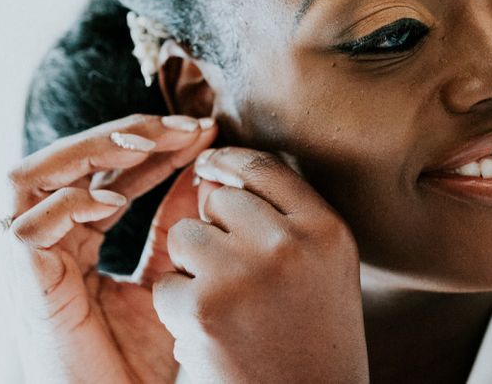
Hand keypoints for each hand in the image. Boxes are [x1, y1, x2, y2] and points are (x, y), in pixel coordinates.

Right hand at [5, 114, 217, 383]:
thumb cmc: (139, 356)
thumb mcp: (168, 275)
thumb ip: (174, 225)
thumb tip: (205, 172)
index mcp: (78, 235)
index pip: (109, 170)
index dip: (154, 144)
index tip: (204, 131)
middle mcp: (47, 238)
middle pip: (65, 159)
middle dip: (126, 134)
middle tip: (184, 126)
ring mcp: (27, 261)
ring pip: (29, 176)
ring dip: (89, 151)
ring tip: (148, 143)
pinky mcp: (21, 287)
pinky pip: (25, 230)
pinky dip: (67, 206)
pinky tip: (113, 201)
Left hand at [152, 147, 369, 383]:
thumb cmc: (314, 331)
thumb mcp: (322, 263)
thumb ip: (282, 212)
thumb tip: (213, 171)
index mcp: (326, 228)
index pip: (264, 166)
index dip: (228, 161)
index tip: (209, 165)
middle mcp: (290, 244)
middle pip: (221, 198)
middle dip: (214, 226)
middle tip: (235, 271)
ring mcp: (246, 274)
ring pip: (186, 233)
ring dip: (192, 263)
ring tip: (223, 299)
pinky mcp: (204, 310)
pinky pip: (165, 282)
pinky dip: (177, 307)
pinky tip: (210, 330)